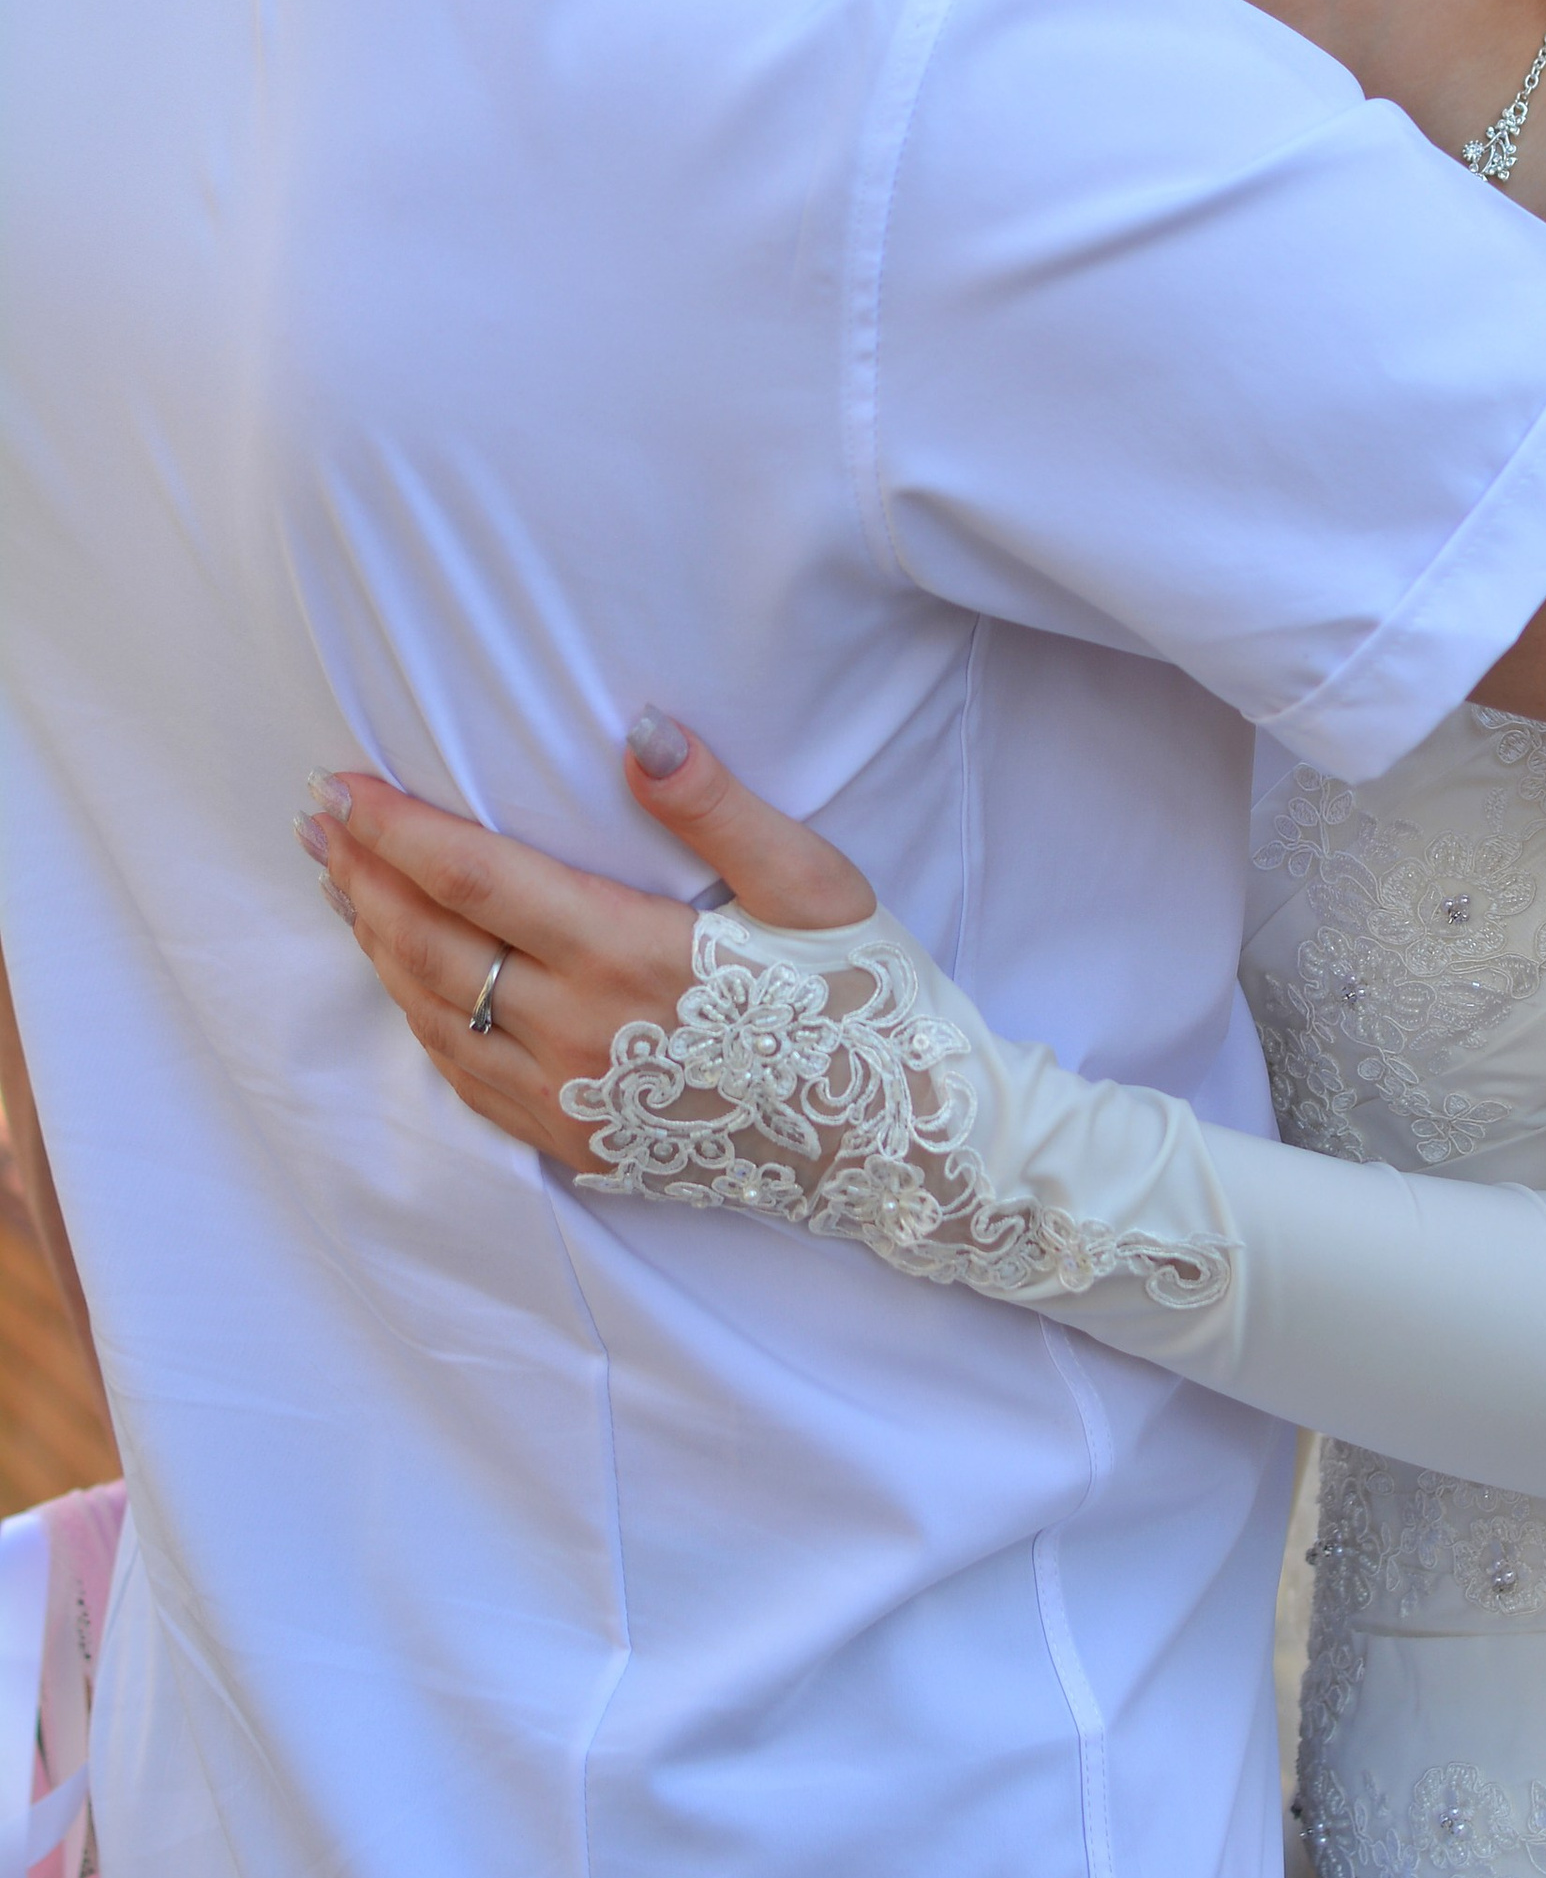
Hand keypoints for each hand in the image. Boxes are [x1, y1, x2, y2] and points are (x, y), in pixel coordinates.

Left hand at [300, 713, 875, 1165]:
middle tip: (318, 816)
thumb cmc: (862, 1000)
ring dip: (374, 942)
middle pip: (427, 944)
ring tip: (341, 882)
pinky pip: (463, 1078)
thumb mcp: (814, 887)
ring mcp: (569, 1100)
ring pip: (431, 1014)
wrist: (895, 1146)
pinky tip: (406, 979)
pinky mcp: (576, 1145)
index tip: (345, 784)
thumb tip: (641, 731)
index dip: (395, 828)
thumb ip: (719, 809)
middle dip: (361, 874)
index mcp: (630, 954)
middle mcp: (579, 1033)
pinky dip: (416, 1016)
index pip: (472, 877)